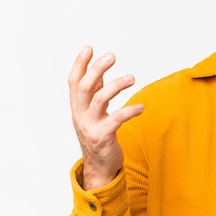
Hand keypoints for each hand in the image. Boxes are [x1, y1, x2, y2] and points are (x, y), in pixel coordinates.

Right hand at [68, 46, 143, 189]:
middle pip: (84, 87)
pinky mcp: (103, 137)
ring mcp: (90, 126)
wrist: (99, 166)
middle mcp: (80, 115)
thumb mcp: (92, 112)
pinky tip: (141, 107)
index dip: (79, 64)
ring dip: (116, 86)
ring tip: (131, 78)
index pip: (73, 82)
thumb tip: (99, 71)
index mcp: (77, 107)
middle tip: (112, 56)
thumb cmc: (98, 135)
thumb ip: (95, 93)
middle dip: (97, 69)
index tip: (89, 48)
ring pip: (99, 100)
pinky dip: (130, 111)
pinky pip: (116, 120)